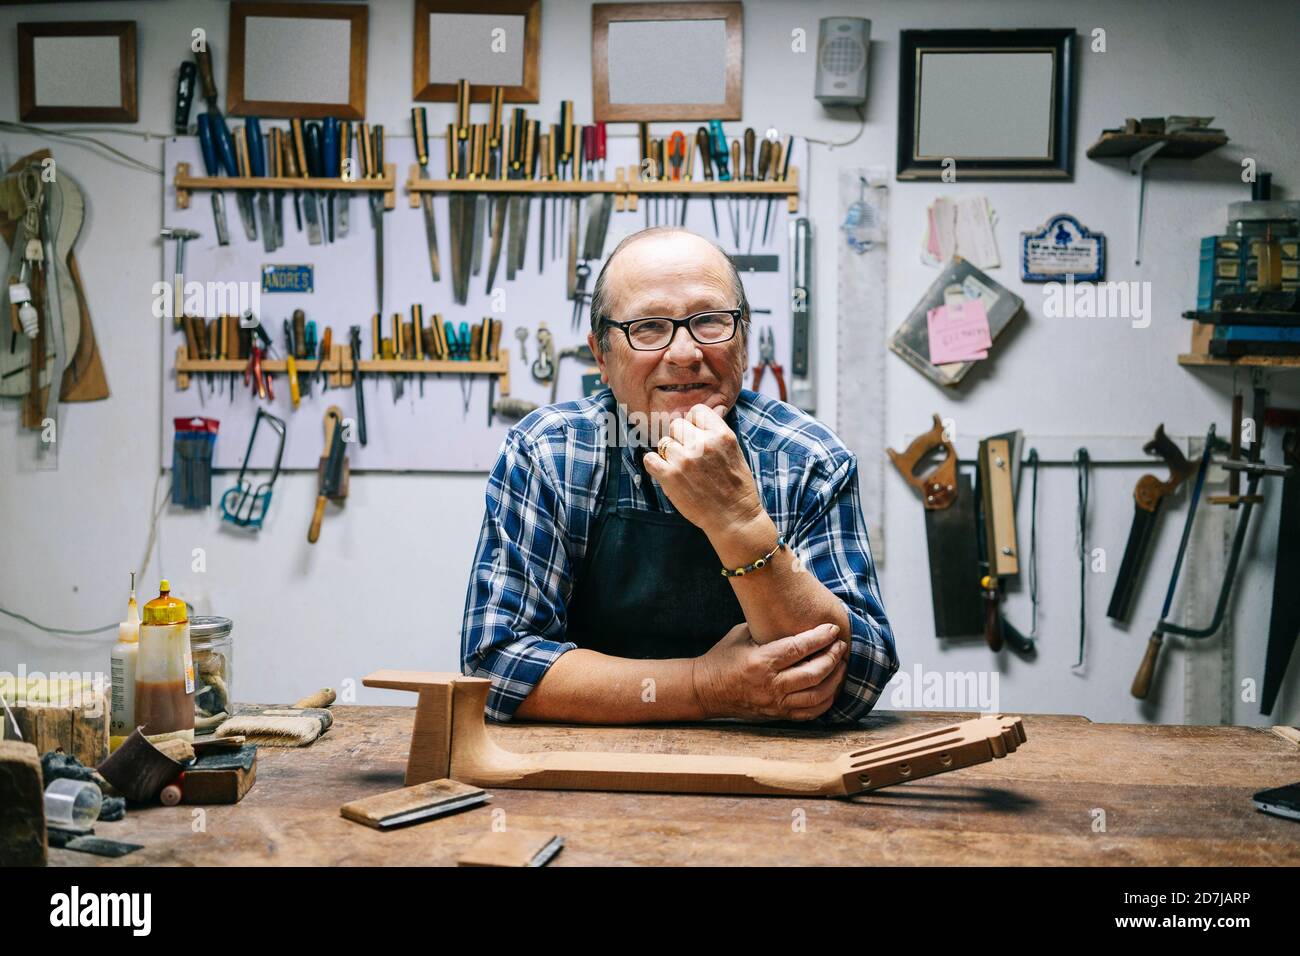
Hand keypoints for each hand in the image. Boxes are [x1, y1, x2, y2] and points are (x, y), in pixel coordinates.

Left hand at [643, 403, 764, 535]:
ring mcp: (685, 460)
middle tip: (689, 455)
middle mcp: (703, 444)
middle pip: (677, 424)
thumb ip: (717, 431)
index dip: (694, 423)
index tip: (696, 436)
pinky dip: (654, 464)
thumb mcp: (734, 451)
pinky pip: (649, 458)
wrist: (734, 517)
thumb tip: (709, 410)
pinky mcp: (670, 476)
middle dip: (680, 438)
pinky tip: (665, 472)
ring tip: (682, 469)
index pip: (697, 411)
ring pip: (664, 442)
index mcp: (721, 435)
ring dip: (669, 454)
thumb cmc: (736, 486)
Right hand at [692, 621, 846, 720]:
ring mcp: (775, 704)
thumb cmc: (723, 657)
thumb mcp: (742, 634)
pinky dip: (826, 700)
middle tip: (840, 645)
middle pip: (814, 673)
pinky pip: (810, 713)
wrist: (705, 690)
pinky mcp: (777, 715)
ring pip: (817, 696)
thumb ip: (768, 628)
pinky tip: (831, 687)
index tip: (833, 629)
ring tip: (841, 664)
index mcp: (761, 662)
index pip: (799, 649)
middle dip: (833, 657)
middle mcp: (771, 685)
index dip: (820, 638)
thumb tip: (794, 615)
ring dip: (835, 679)